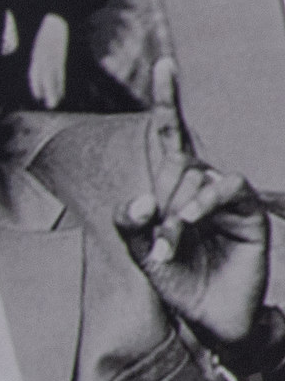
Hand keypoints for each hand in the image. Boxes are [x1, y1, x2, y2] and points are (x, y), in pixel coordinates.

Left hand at [115, 82, 271, 349]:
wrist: (209, 317)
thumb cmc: (177, 281)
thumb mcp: (143, 255)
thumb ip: (131, 226)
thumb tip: (138, 198)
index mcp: (169, 188)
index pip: (168, 136)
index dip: (166, 100)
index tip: (164, 64)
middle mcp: (198, 184)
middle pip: (178, 159)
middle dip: (159, 202)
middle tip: (158, 244)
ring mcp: (224, 195)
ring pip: (196, 180)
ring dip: (177, 214)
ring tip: (169, 246)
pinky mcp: (248, 210)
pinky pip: (226, 189)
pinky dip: (204, 203)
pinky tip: (190, 222)